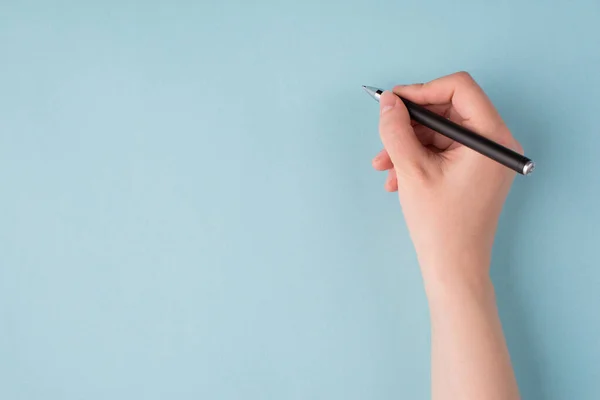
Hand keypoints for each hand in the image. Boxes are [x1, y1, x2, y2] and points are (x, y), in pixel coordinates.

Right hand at [372, 72, 522, 283]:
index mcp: (491, 136)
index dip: (422, 90)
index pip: (459, 87)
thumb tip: (389, 102)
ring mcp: (486, 158)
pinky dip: (418, 159)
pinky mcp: (475, 172)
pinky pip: (443, 152)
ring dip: (408, 145)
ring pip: (441, 133)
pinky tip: (397, 180)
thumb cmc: (440, 224)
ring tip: (384, 167)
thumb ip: (397, 130)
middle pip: (448, 110)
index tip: (394, 102)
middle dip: (411, 124)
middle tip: (384, 138)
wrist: (454, 268)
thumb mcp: (412, 170)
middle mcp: (495, 143)